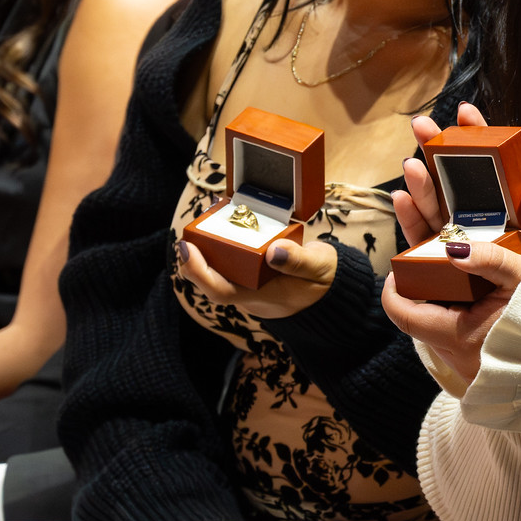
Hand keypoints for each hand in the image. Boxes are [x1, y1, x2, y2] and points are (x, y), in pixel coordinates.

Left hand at [178, 235, 336, 319]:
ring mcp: (251, 285)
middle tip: (188, 233)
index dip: (197, 271)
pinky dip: (221, 245)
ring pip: (219, 272)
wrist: (334, 291)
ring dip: (206, 251)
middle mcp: (250, 293)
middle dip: (194, 259)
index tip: (186, 247)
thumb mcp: (319, 268)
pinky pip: (230, 263)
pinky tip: (221, 224)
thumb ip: (299, 261)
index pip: (219, 290)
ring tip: (202, 224)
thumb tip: (273, 251)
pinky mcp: (255, 274)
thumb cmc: (326, 280)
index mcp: (261, 296)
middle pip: (211, 281)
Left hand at [382, 179, 520, 383]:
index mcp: (457, 334)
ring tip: (453, 267)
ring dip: (439, 294)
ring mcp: (466, 361)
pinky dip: (458, 308)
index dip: (393, 287)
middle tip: (427, 254)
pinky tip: (475, 291)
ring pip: (439, 320)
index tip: (398, 265)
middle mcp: (455, 353)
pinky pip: (457, 331)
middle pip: (420, 312)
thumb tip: (454, 248)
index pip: (402, 312)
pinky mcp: (479, 361)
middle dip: (418, 280)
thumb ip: (489, 259)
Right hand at [391, 103, 520, 258]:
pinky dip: (411, 218)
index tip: (465, 112)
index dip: (477, 136)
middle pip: (454, 178)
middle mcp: (479, 217)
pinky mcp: (444, 265)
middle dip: (436, 150)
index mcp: (509, 204)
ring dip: (421, 183)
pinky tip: (403, 199)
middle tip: (422, 127)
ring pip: (434, 204)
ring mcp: (460, 238)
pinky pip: (424, 240)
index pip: (490, 163)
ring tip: (412, 165)